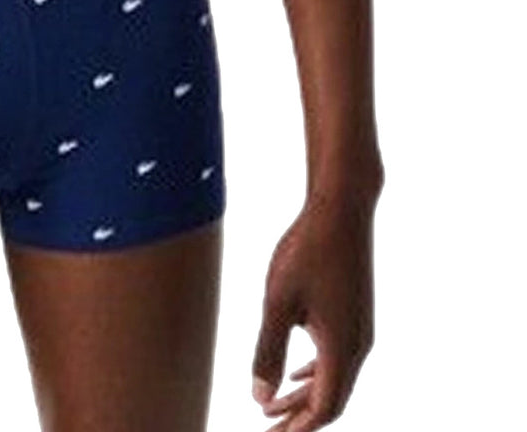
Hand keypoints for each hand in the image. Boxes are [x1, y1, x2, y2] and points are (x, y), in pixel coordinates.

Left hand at [252, 192, 376, 430]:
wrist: (342, 210)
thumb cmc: (307, 252)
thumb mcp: (278, 302)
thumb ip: (268, 351)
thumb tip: (260, 398)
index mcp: (341, 348)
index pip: (324, 407)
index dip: (299, 426)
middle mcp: (358, 345)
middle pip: (330, 397)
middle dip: (298, 417)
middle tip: (267, 430)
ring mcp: (360, 328)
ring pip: (334, 376)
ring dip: (304, 395)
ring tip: (274, 409)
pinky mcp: (355, 312)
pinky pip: (337, 356)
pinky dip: (315, 372)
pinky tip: (297, 372)